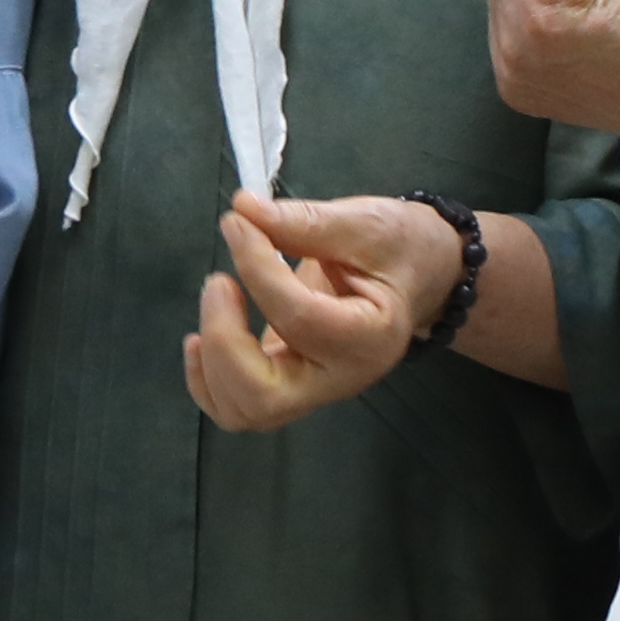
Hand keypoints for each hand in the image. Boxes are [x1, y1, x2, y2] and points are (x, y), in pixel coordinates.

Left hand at [184, 189, 440, 430]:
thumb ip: (304, 222)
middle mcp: (341, 377)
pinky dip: (207, 379)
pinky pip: (237, 404)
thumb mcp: (364, 223)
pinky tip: (200, 339)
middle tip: (220, 281)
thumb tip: (244, 209)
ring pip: (245, 411)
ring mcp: (313, 387)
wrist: (419, 273)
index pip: (299, 317)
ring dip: (212, 362)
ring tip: (218, 299)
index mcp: (371, 338)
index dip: (257, 268)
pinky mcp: (289, 381)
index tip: (239, 223)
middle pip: (263, 397)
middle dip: (225, 341)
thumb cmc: (400, 247)